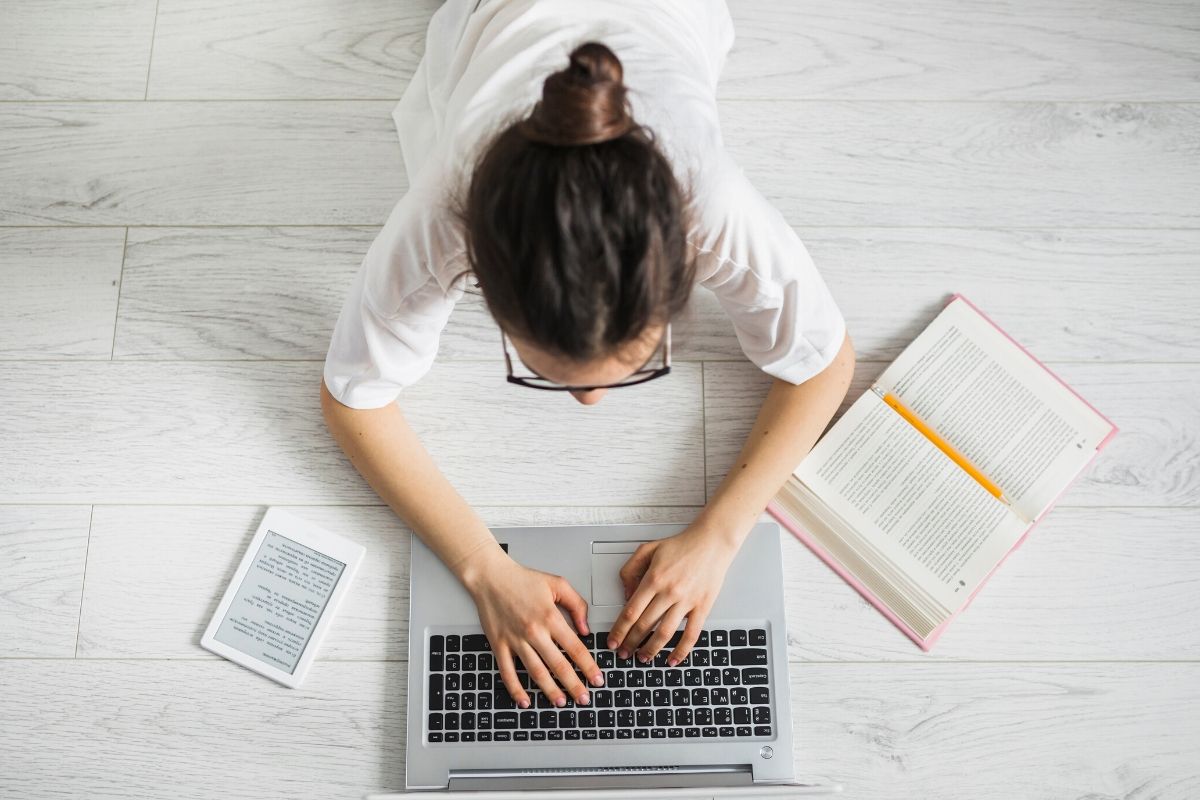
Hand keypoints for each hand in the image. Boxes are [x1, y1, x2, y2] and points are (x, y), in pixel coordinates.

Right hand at [460, 548, 603, 708]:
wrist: (491, 577)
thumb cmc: (522, 579)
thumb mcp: (557, 584)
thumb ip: (576, 605)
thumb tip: (586, 628)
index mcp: (550, 617)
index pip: (575, 648)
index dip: (588, 666)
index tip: (597, 679)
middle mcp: (534, 631)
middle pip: (558, 665)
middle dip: (574, 685)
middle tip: (584, 698)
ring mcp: (515, 640)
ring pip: (536, 672)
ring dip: (550, 691)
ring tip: (561, 702)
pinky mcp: (499, 645)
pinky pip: (508, 672)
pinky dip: (516, 689)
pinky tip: (525, 700)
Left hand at [606, 522, 738, 665]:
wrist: (711, 543)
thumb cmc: (681, 546)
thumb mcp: (647, 549)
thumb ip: (630, 570)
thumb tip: (626, 596)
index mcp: (653, 578)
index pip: (631, 612)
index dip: (619, 630)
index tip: (613, 641)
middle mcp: (669, 592)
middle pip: (644, 625)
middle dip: (630, 643)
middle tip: (623, 653)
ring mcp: (686, 601)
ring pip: (664, 633)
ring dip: (651, 649)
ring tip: (643, 658)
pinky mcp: (702, 607)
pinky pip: (691, 634)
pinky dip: (682, 650)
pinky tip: (673, 659)